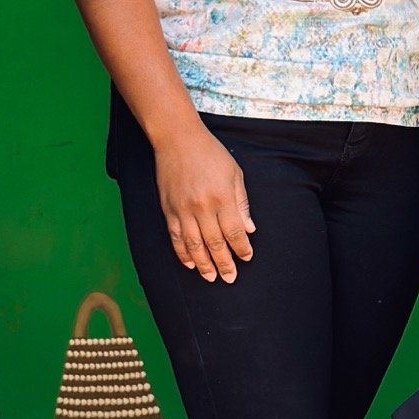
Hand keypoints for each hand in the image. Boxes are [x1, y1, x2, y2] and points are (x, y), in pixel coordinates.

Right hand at [154, 124, 255, 282]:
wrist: (178, 140)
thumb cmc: (210, 154)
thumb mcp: (234, 173)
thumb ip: (241, 202)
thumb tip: (249, 228)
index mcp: (222, 197)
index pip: (234, 231)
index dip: (241, 248)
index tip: (247, 258)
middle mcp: (202, 207)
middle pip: (215, 243)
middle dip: (224, 263)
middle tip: (230, 278)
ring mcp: (183, 210)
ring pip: (194, 245)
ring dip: (203, 264)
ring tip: (211, 277)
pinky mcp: (169, 210)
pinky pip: (176, 237)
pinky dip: (182, 253)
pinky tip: (190, 264)